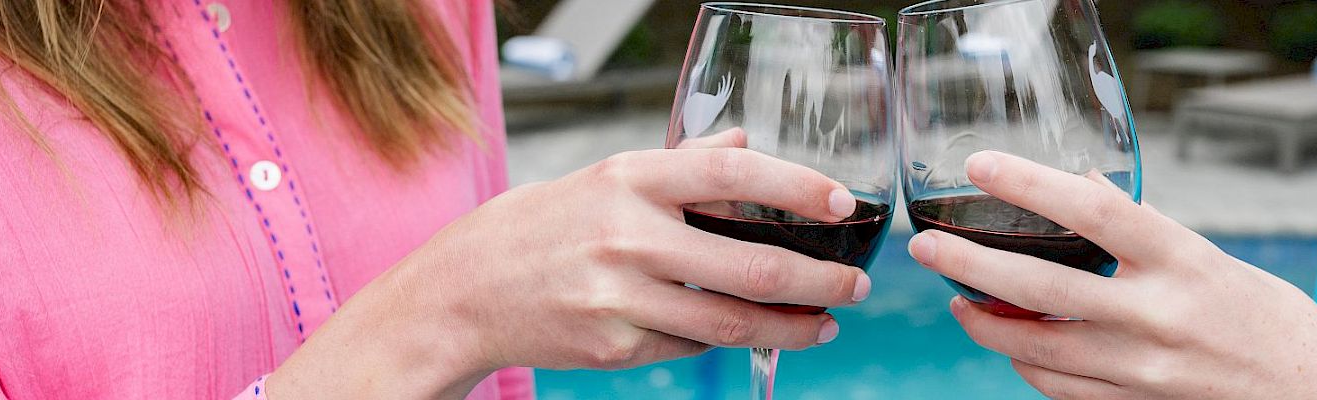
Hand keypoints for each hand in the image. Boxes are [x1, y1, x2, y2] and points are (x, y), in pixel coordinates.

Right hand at [270, 145, 870, 398]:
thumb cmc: (538, 228)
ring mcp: (621, 297)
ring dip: (791, 325)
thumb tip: (744, 141)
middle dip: (818, 279)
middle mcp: (627, 236)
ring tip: (825, 323)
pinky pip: (691, 345)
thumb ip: (680, 165)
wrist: (462, 293)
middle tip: (854, 284)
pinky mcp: (615, 346)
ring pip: (731, 320)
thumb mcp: (603, 177)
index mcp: (629, 179)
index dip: (795, 186)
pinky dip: (727, 340)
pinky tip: (756, 334)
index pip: (731, 172)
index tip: (841, 202)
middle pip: (750, 264)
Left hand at [908, 151, 1316, 399]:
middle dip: (970, 263)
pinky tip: (1007, 341)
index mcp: (1184, 261)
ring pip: (1034, 346)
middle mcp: (1159, 315)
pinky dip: (1023, 363)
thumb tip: (1081, 197)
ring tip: (956, 297)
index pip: (1093, 210)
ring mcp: (1143, 369)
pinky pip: (1057, 386)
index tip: (981, 166)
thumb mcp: (1213, 259)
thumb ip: (1145, 236)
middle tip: (928, 246)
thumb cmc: (1270, 319)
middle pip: (1040, 285)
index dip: (1029, 184)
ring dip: (983, 320)